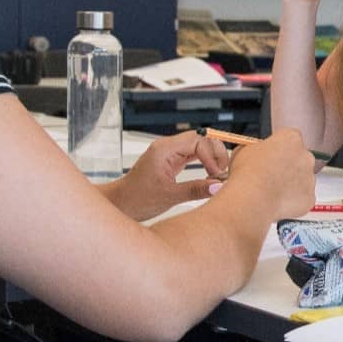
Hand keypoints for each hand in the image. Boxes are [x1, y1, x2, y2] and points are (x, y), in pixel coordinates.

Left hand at [107, 130, 230, 220]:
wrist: (120, 203)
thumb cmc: (137, 199)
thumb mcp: (169, 196)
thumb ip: (195, 190)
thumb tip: (218, 186)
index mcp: (164, 149)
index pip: (198, 141)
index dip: (212, 156)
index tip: (216, 174)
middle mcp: (168, 146)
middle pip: (202, 138)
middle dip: (216, 152)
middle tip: (222, 172)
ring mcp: (170, 152)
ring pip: (200, 144)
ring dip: (213, 156)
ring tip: (218, 174)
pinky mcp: (172, 160)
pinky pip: (195, 153)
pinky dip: (206, 161)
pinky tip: (210, 174)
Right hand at [221, 128, 317, 219]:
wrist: (252, 200)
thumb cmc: (247, 174)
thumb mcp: (243, 151)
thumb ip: (254, 149)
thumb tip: (254, 153)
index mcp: (291, 139)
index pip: (289, 139)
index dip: (278, 149)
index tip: (270, 156)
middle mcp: (306, 156)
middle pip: (299, 159)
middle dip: (288, 166)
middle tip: (271, 176)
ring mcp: (310, 178)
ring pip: (302, 180)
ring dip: (290, 184)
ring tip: (270, 192)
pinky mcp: (310, 198)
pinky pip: (302, 198)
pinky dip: (292, 201)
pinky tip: (276, 203)